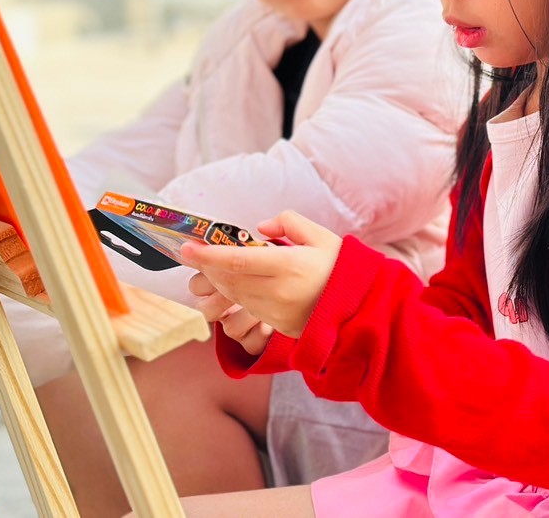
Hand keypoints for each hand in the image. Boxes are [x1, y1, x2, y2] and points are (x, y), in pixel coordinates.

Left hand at [179, 211, 342, 338]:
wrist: (361, 308)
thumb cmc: (340, 268)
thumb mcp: (320, 236)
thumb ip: (288, 223)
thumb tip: (260, 229)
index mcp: (289, 266)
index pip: (237, 261)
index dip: (208, 256)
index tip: (187, 248)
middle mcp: (279, 292)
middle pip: (229, 280)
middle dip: (208, 267)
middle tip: (193, 253)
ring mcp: (277, 312)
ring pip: (234, 296)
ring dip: (218, 282)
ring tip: (209, 267)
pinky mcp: (278, 325)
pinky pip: (247, 308)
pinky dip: (234, 295)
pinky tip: (231, 283)